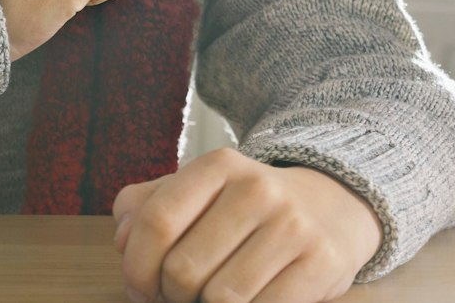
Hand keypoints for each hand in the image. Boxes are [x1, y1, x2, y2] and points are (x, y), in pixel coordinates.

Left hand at [111, 148, 383, 302]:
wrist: (333, 206)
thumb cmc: (247, 208)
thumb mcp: (200, 190)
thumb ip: (148, 206)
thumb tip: (121, 240)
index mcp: (218, 165)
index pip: (155, 222)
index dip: (137, 267)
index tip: (141, 287)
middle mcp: (257, 188)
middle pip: (183, 268)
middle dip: (172, 296)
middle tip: (182, 295)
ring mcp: (292, 226)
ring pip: (220, 298)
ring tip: (214, 298)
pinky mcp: (320, 263)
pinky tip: (247, 302)